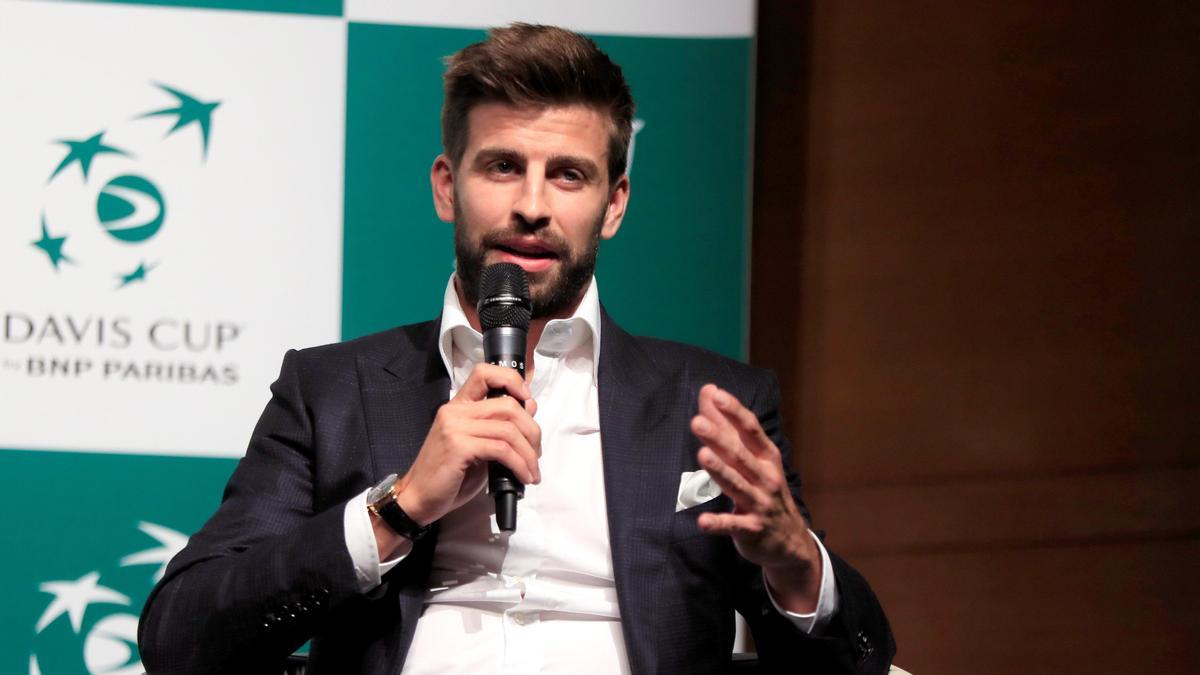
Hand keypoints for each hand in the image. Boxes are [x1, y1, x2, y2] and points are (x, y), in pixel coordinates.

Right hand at [393, 363, 540, 527]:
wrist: (419, 498)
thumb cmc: (448, 475)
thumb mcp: (479, 447)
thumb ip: (499, 427)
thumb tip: (530, 407)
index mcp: (459, 406)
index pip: (485, 373)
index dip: (511, 380)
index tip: (527, 400)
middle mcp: (455, 411)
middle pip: (507, 405)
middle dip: (532, 431)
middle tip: (536, 454)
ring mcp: (455, 427)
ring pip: (508, 429)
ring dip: (528, 453)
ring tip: (532, 471)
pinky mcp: (458, 446)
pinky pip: (500, 449)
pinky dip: (518, 464)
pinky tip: (523, 477)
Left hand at [690, 384, 820, 612]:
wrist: (791, 541)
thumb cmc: (765, 490)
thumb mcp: (753, 459)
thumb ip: (728, 426)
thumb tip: (709, 391)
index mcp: (767, 457)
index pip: (750, 430)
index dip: (734, 412)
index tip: (716, 395)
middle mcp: (766, 478)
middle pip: (740, 455)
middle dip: (719, 438)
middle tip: (697, 422)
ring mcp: (760, 504)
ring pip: (737, 485)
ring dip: (720, 471)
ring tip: (702, 456)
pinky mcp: (752, 529)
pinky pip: (733, 525)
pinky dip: (718, 523)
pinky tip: (702, 521)